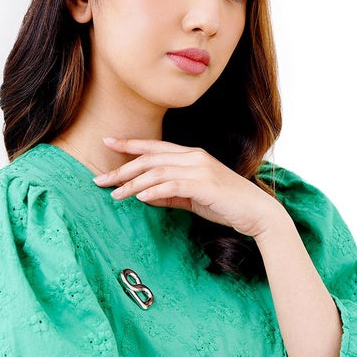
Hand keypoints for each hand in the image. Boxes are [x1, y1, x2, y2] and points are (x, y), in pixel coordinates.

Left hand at [92, 136, 284, 238]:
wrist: (256, 213)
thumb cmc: (226, 205)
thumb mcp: (192, 198)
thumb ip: (169, 194)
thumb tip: (143, 195)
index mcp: (191, 155)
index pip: (155, 146)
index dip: (130, 144)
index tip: (107, 143)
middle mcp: (194, 156)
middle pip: (150, 157)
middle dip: (122, 168)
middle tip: (100, 180)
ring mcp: (200, 168)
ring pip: (157, 170)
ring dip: (133, 183)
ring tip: (115, 194)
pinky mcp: (205, 184)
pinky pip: (172, 184)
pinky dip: (154, 190)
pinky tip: (140, 197)